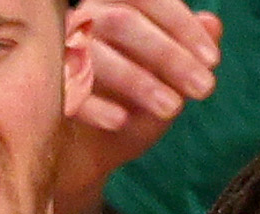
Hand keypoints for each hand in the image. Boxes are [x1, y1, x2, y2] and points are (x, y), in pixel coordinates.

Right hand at [57, 1, 219, 213]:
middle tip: (204, 89)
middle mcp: (85, 19)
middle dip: (169, 55)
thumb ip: (189, 52)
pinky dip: (96, 105)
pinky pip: (67, 88)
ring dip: (138, 80)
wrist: (91, 153)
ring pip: (97, 51)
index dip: (182, 25)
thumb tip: (214, 23)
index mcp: (116, 6)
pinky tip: (121, 122)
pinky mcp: (45, 86)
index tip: (213, 61)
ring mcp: (61, 50)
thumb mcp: (169, 82)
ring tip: (172, 109)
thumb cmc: (132, 105)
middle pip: (124, 21)